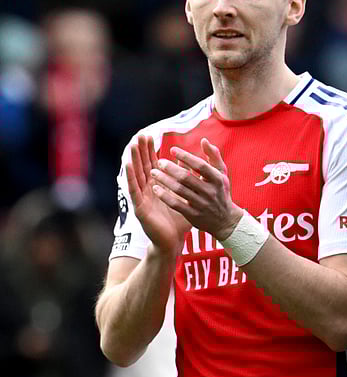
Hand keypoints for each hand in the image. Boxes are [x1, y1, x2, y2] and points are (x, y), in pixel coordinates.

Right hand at [125, 135, 190, 252]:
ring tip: (133, 145)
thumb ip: (186, 180)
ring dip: (134, 159)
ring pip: (137, 175)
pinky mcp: (139, 207)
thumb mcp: (185, 197)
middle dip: (142, 151)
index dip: (151, 151)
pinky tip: (128, 165)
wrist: (173, 241)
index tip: (150, 136)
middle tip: (141, 135)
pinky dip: (130, 177)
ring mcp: (142, 198)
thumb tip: (188, 163)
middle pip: (144, 166)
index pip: (153, 165)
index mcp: (159, 187)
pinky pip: (134, 189)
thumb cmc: (179, 220)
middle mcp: (148, 190)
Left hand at [149, 138, 242, 239]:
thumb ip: (213, 156)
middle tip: (159, 162)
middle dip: (170, 168)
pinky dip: (164, 196)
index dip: (185, 156)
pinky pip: (176, 204)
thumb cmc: (221, 192)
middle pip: (186, 177)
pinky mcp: (193, 215)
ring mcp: (201, 204)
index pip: (200, 165)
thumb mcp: (222, 174)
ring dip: (164, 180)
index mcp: (217, 179)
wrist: (225, 220)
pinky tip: (155, 188)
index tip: (172, 150)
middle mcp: (210, 192)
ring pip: (179, 190)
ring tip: (153, 172)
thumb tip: (203, 140)